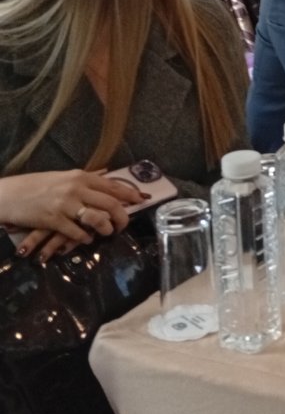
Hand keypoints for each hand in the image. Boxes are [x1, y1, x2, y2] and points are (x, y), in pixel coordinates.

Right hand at [0, 170, 144, 261]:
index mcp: (80, 177)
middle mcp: (76, 188)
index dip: (130, 194)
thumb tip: (107, 173)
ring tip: (107, 233)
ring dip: (105, 228)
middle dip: (122, 216)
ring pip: (96, 218)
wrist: (9, 194)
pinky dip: (85, 238)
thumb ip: (86, 178)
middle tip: (124, 226)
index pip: (113, 185)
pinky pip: (76, 232)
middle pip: (110, 203)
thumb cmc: (37, 185)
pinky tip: (86, 240)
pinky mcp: (53, 220)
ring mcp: (65, 204)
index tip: (143, 200)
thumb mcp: (64, 177)